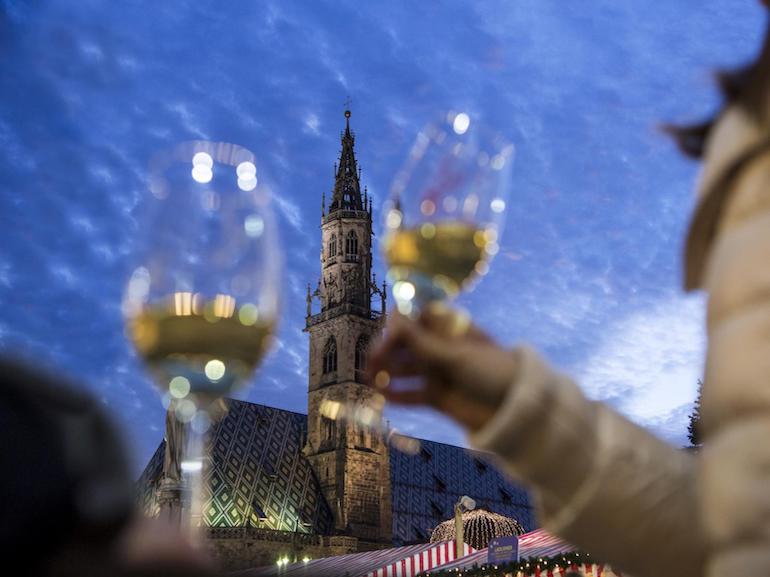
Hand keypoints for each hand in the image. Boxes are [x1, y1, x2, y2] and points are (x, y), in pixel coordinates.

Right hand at [367, 305, 518, 431]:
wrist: (517, 412)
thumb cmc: (495, 373)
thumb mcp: (458, 357)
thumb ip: (423, 342)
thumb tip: (393, 319)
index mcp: (450, 329)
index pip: (416, 318)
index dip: (399, 323)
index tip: (387, 329)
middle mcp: (441, 348)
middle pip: (406, 345)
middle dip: (388, 349)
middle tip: (372, 358)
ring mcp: (438, 372)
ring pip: (405, 369)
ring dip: (387, 371)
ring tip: (369, 377)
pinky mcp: (437, 396)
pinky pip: (411, 393)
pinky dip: (397, 394)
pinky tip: (382, 395)